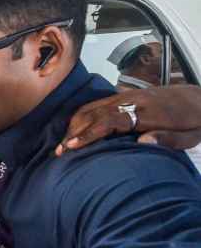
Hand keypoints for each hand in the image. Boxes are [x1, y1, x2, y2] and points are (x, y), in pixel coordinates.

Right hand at [56, 85, 200, 155]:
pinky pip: (98, 104)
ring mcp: (128, 96)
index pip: (110, 120)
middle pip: (94, 113)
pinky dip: (83, 116)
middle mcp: (134, 100)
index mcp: (148, 112)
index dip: (89, 133)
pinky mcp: (125, 96)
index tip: (72, 146)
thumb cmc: (195, 121)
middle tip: (60, 151)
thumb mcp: (191, 135)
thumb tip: (142, 143)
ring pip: (92, 107)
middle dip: (74, 132)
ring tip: (64, 143)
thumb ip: (167, 139)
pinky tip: (76, 128)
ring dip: (75, 124)